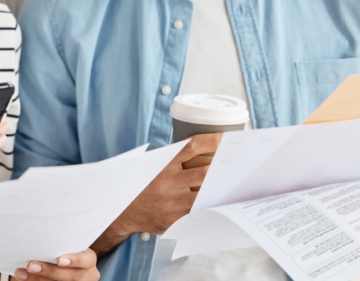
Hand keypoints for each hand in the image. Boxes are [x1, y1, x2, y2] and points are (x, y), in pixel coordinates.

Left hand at [12, 249, 99, 279]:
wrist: (63, 266)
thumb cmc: (63, 250)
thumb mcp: (67, 246)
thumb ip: (59, 243)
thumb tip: (39, 232)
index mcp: (89, 260)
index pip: (87, 260)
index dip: (74, 260)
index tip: (58, 259)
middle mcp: (88, 275)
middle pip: (72, 276)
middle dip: (50, 271)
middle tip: (30, 265)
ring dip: (38, 279)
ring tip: (21, 273)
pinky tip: (24, 278)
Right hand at [92, 134, 222, 256]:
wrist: (121, 211)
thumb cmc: (140, 184)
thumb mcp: (150, 165)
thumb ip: (172, 159)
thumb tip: (204, 153)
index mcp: (162, 164)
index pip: (191, 147)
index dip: (211, 141)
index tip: (226, 138)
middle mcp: (167, 181)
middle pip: (204, 172)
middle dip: (223, 169)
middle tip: (238, 166)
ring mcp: (171, 203)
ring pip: (204, 195)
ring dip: (220, 191)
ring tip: (234, 187)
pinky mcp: (173, 221)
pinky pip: (198, 214)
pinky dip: (210, 210)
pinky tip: (220, 207)